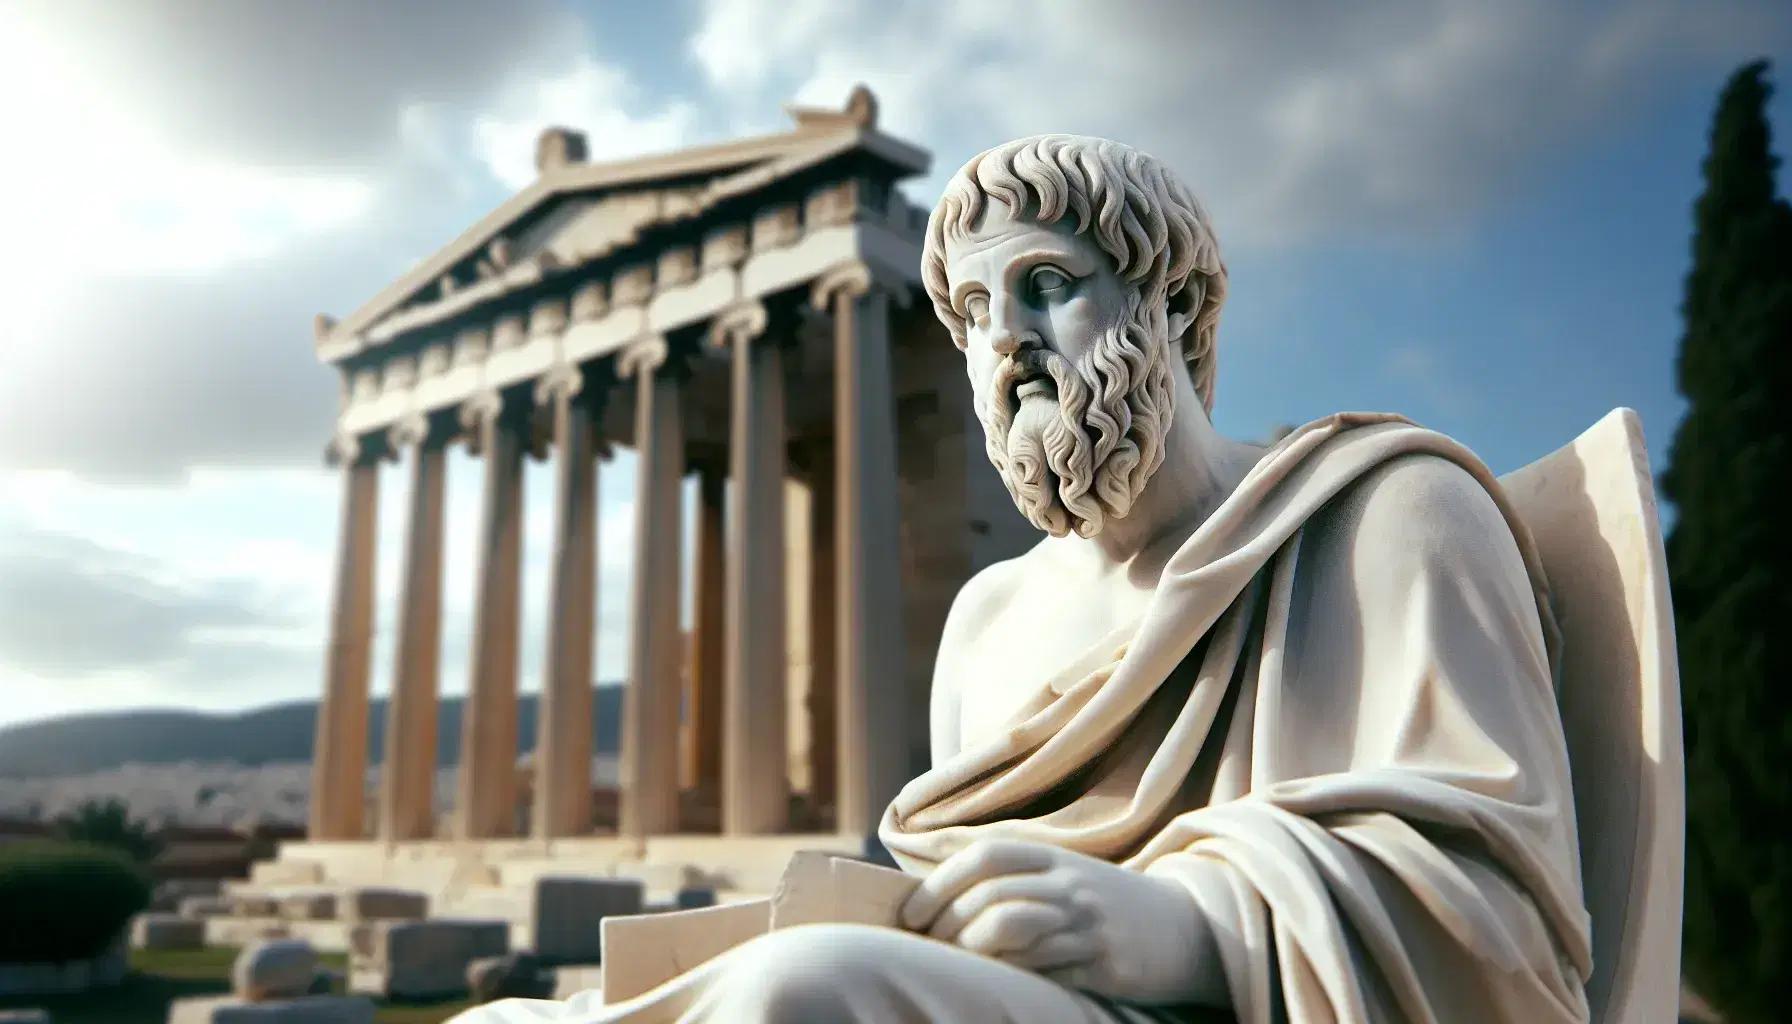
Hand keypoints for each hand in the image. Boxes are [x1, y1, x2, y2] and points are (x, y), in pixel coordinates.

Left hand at [900, 838, 1214, 1005]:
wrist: (1186, 926)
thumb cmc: (1105, 903)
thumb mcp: (1062, 873)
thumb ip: (1011, 875)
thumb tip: (935, 885)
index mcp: (1052, 856)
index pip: (983, 855)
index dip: (939, 882)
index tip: (911, 913)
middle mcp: (1067, 882)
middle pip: (989, 893)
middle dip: (946, 923)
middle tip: (926, 946)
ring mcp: (1086, 921)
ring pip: (1011, 926)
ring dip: (972, 948)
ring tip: (957, 962)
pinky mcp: (1102, 961)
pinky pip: (1043, 967)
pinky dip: (1009, 973)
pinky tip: (995, 980)